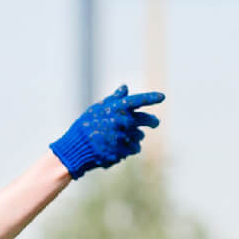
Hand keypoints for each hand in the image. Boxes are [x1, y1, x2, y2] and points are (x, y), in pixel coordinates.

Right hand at [49, 85, 163, 178]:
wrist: (76, 148)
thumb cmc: (86, 126)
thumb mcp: (97, 109)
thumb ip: (114, 99)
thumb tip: (125, 88)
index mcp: (115, 108)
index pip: (137, 100)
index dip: (150, 98)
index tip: (162, 97)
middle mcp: (122, 121)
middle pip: (146, 120)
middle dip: (152, 121)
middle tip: (156, 123)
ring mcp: (123, 137)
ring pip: (140, 136)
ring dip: (136, 136)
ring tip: (122, 137)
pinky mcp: (123, 151)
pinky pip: (134, 149)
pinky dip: (130, 148)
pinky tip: (119, 147)